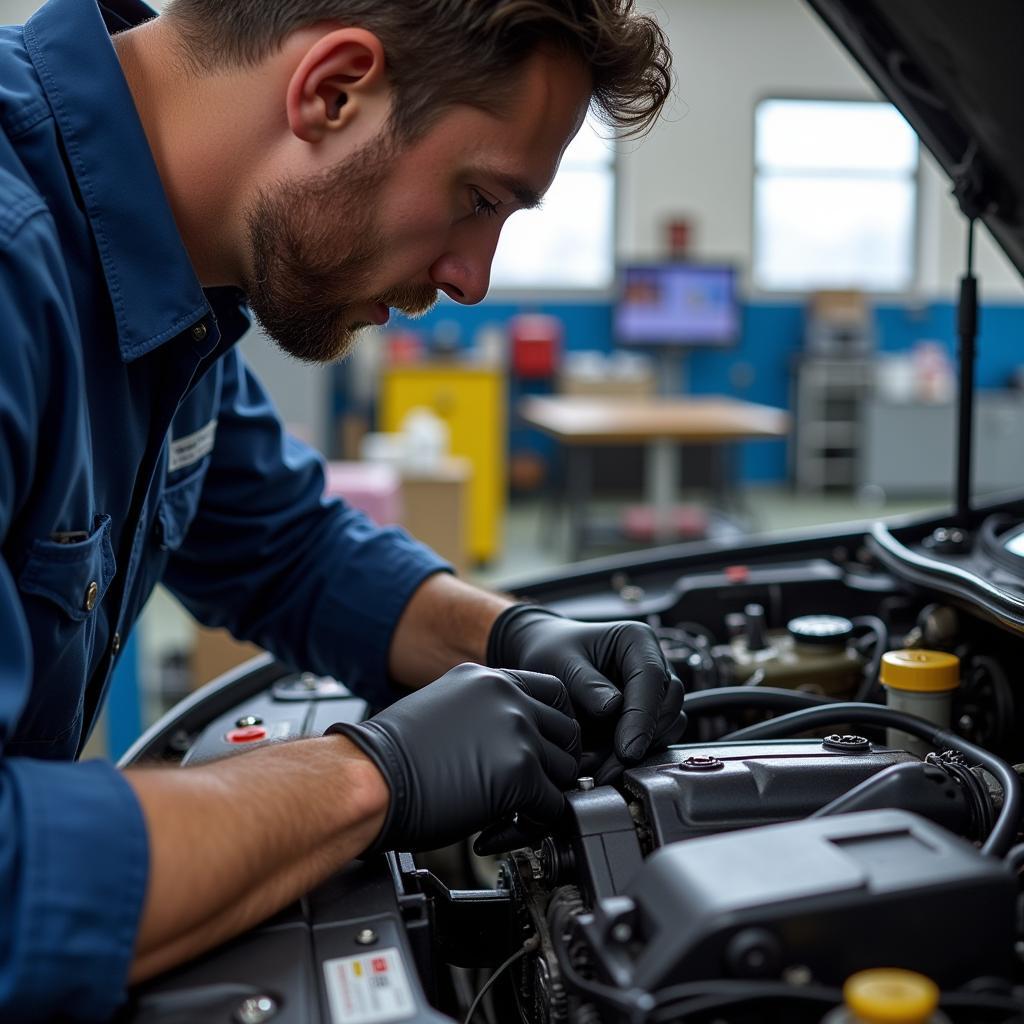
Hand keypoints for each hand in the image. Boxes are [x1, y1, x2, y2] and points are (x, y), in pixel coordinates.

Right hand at [326, 663, 580, 854]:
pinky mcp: (520, 773)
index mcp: (489, 679)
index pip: (554, 693)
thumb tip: (509, 743)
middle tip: (531, 788)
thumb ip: (485, 715)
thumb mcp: (444, 710)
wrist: (368, 778)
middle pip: (568, 732)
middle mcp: (509, 698)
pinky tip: (498, 832)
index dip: (553, 727)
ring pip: (566, 771)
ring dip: (544, 797)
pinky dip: (534, 826)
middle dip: (554, 764)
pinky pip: (554, 806)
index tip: (545, 750)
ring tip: (510, 814)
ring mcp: (518, 733)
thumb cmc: (389, 756)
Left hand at [487, 605, 685, 765]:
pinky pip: (653, 739)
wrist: (546, 658)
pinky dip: (632, 756)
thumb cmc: (552, 651)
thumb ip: (585, 684)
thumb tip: (611, 709)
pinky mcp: (648, 714)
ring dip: (640, 753)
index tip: (627, 751)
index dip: (642, 716)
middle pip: (669, 704)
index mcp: (637, 640)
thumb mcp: (559, 661)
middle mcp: (654, 663)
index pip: (651, 677)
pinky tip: (603, 766)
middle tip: (610, 769)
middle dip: (643, 740)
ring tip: (600, 770)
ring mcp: (654, 690)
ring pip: (667, 726)